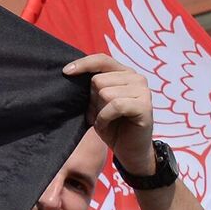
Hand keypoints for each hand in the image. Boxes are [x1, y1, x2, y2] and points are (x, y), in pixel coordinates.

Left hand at [64, 53, 156, 173]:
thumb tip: (71, 73)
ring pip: (105, 93)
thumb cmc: (111, 125)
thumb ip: (91, 87)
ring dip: (99, 110)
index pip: (101, 59)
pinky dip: (105, 117)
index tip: (65, 72)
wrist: (129, 150)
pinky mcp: (145, 106)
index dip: (83, 64)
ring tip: (104, 120)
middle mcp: (136, 77)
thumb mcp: (96, 102)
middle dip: (92, 99)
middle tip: (98, 113)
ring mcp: (143, 91)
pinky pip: (115, 105)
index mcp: (124, 72)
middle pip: (98, 80)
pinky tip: (106, 125)